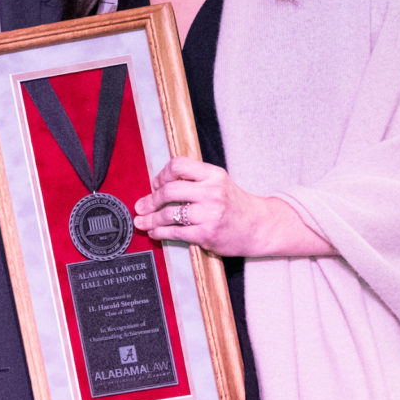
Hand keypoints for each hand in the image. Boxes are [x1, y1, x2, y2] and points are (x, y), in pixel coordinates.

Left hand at [136, 157, 333, 259]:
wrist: (259, 227)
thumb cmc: (235, 205)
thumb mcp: (219, 182)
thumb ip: (195, 180)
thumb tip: (159, 184)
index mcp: (213, 174)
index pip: (178, 165)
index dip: (161, 175)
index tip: (155, 184)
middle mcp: (212, 192)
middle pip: (169, 191)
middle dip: (150, 200)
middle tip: (141, 205)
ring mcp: (209, 214)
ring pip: (168, 214)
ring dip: (150, 218)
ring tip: (142, 221)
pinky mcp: (207, 234)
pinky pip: (175, 232)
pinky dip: (160, 232)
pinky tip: (155, 232)